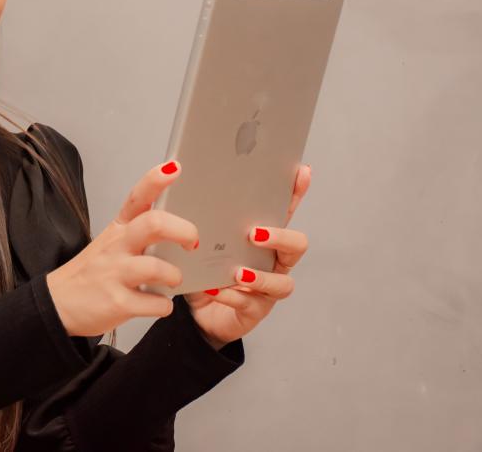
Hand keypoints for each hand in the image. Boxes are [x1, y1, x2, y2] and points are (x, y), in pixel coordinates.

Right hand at [46, 159, 197, 336]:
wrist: (59, 305)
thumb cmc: (93, 274)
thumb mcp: (111, 244)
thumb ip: (140, 234)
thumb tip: (181, 231)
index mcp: (117, 229)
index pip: (137, 197)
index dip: (156, 180)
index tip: (174, 167)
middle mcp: (117, 247)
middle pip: (154, 224)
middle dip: (184, 231)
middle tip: (193, 243)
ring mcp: (115, 274)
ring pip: (159, 268)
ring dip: (175, 277)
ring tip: (171, 281)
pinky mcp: (118, 303)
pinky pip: (157, 303)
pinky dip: (164, 305)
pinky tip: (156, 302)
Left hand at [184, 164, 311, 348]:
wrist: (195, 308)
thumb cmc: (203, 267)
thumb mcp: (200, 238)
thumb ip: (200, 214)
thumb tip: (181, 176)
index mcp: (263, 236)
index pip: (284, 211)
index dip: (296, 192)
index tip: (300, 171)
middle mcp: (273, 261)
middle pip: (296, 246)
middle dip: (280, 237)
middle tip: (253, 233)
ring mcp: (268, 287)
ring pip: (282, 282)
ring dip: (259, 275)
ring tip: (236, 271)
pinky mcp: (255, 310)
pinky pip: (251, 303)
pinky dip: (233, 296)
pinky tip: (216, 290)